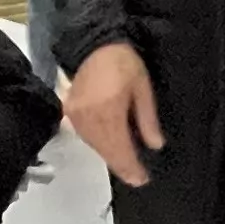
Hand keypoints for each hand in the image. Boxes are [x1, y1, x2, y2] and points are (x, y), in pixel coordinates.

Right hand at [65, 42, 163, 186]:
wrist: (94, 44)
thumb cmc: (124, 63)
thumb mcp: (143, 88)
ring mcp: (76, 115)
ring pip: (94, 146)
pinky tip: (110, 149)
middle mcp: (88, 117)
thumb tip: (155, 146)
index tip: (142, 179)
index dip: (131, 166)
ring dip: (110, 158)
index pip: (120, 148)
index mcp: (108, 111)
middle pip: (106, 150)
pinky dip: (99, 146)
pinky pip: (85, 136)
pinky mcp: (69, 111)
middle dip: (122, 167)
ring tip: (126, 167)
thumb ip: (147, 119)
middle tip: (136, 179)